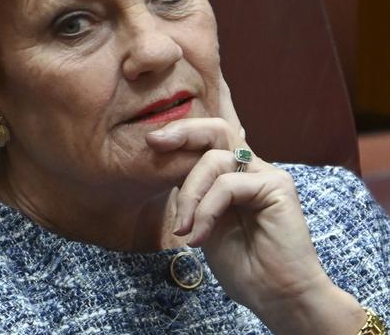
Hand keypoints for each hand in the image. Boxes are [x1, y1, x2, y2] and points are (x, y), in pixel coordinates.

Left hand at [145, 74, 360, 332]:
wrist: (275, 296)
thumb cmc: (242, 265)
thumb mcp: (202, 223)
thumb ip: (192, 194)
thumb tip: (163, 164)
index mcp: (234, 175)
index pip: (206, 142)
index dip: (179, 136)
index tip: (150, 143)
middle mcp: (251, 169)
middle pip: (216, 130)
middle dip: (182, 132)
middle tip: (155, 142)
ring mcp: (266, 174)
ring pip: (214, 160)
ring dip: (189, 195)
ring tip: (183, 229)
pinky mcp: (277, 186)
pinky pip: (227, 184)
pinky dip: (206, 210)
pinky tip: (199, 237)